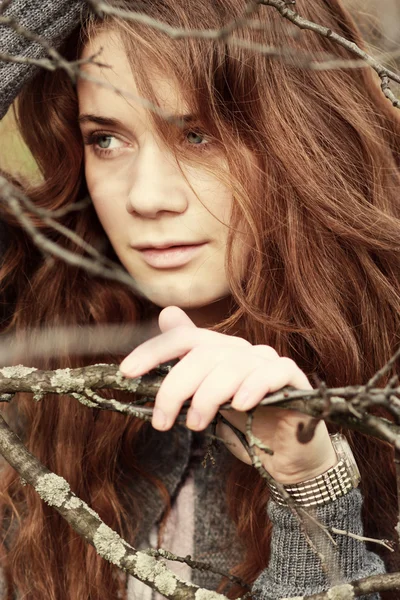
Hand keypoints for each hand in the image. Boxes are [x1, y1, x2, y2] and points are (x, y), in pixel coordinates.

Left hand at [119, 306, 335, 482]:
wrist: (286, 449)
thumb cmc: (242, 422)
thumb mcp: (205, 399)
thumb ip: (185, 365)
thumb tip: (166, 314)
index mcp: (217, 350)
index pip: (182, 339)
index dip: (153, 351)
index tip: (127, 372)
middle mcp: (241, 350)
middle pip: (203, 354)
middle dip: (176, 387)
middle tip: (162, 420)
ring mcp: (267, 362)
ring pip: (232, 365)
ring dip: (208, 396)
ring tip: (196, 425)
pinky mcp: (292, 378)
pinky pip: (272, 373)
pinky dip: (254, 387)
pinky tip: (240, 406)